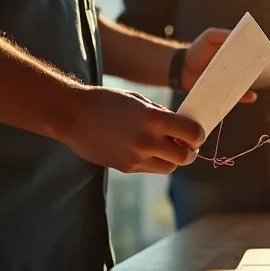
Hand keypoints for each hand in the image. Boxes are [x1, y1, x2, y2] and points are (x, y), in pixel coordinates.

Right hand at [59, 86, 207, 173]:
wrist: (71, 115)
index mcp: (153, 118)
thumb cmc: (107, 102)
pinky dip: (153, 162)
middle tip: (186, 146)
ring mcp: (135, 157)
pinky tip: (145, 150)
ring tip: (165, 148)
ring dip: (172, 160)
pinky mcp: (126, 168)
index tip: (195, 134)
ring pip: (169, 167)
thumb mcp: (139, 101)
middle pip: (185, 157)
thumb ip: (162, 116)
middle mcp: (147, 140)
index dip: (198, 135)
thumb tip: (183, 128)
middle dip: (189, 152)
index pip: (192, 133)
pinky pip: (150, 169)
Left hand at [182, 28, 256, 101]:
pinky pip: (238, 96)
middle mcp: (235, 66)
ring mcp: (231, 79)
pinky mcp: (225, 91)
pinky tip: (252, 96)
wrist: (181, 69)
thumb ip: (224, 34)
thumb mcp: (210, 36)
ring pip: (245, 81)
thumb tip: (242, 36)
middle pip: (249, 66)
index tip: (263, 50)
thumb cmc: (197, 50)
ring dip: (250, 80)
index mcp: (233, 52)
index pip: (249, 51)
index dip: (257, 51)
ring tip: (252, 77)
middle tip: (260, 64)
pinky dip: (246, 97)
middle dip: (255, 65)